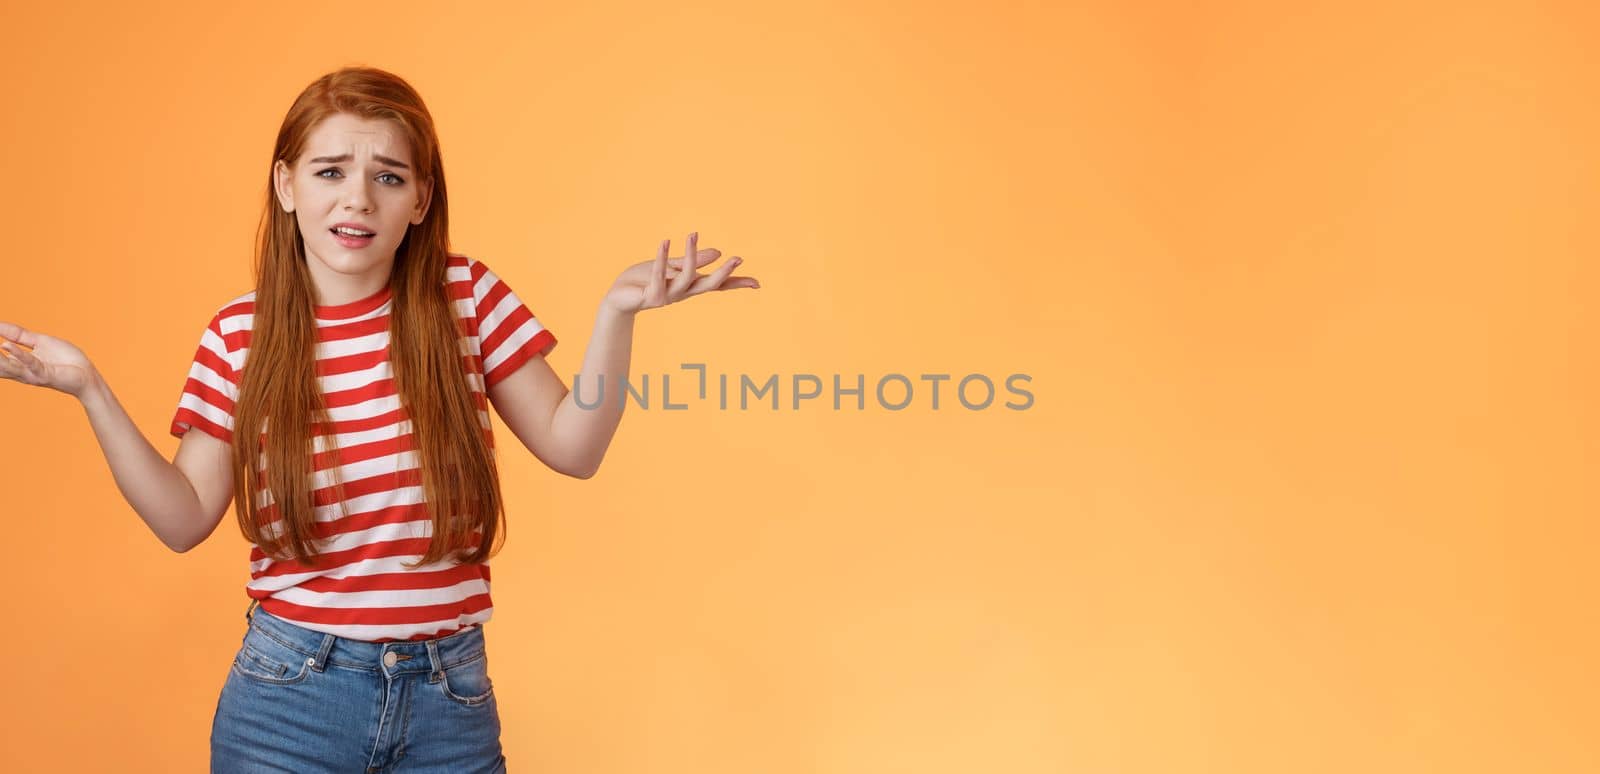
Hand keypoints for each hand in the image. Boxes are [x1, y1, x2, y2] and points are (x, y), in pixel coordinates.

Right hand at [0, 322, 97, 397]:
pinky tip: (6, 345)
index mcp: (18, 362)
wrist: (86, 374)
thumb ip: (18, 335)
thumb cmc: (65, 360)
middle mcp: (20, 370)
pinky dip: (18, 354)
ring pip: (8, 365)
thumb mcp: (39, 342)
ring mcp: (32, 373)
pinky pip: (29, 363)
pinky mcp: (45, 374)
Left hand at [602, 231, 758, 315]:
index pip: (717, 285)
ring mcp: (667, 296)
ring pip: (686, 277)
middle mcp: (682, 293)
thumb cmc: (644, 281)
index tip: (757, 284)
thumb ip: (691, 261)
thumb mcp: (670, 267)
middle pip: (708, 285)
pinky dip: (662, 258)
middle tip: (737, 257)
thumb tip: (718, 253)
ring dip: (691, 255)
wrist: (618, 298)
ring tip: (692, 234)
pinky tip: (665, 242)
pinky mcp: (650, 295)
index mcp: (689, 285)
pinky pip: (659, 274)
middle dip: (723, 273)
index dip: (736, 283)